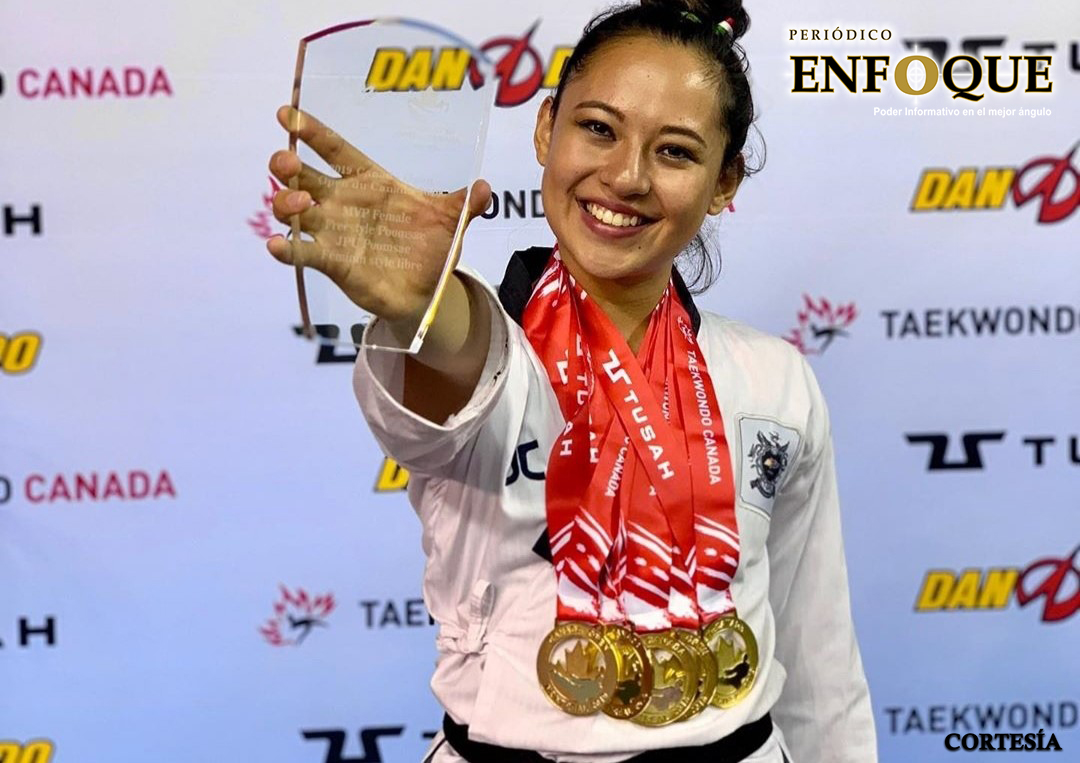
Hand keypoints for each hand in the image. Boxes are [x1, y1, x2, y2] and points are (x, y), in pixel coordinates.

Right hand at [266, 106, 490, 323]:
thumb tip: (486, 188)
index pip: (335, 150)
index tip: (286, 114)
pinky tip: (277, 245)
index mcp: (369, 182)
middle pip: (304, 176)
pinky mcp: (332, 262)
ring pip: (296, 210)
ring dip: (286, 203)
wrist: (428, 290)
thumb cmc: (432, 248)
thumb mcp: (452, 222)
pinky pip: (304, 253)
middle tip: (284, 160)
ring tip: (297, 204)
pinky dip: (287, 249)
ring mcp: (333, 231)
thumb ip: (465, 204)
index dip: (311, 131)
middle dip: (287, 164)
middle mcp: (344, 202)